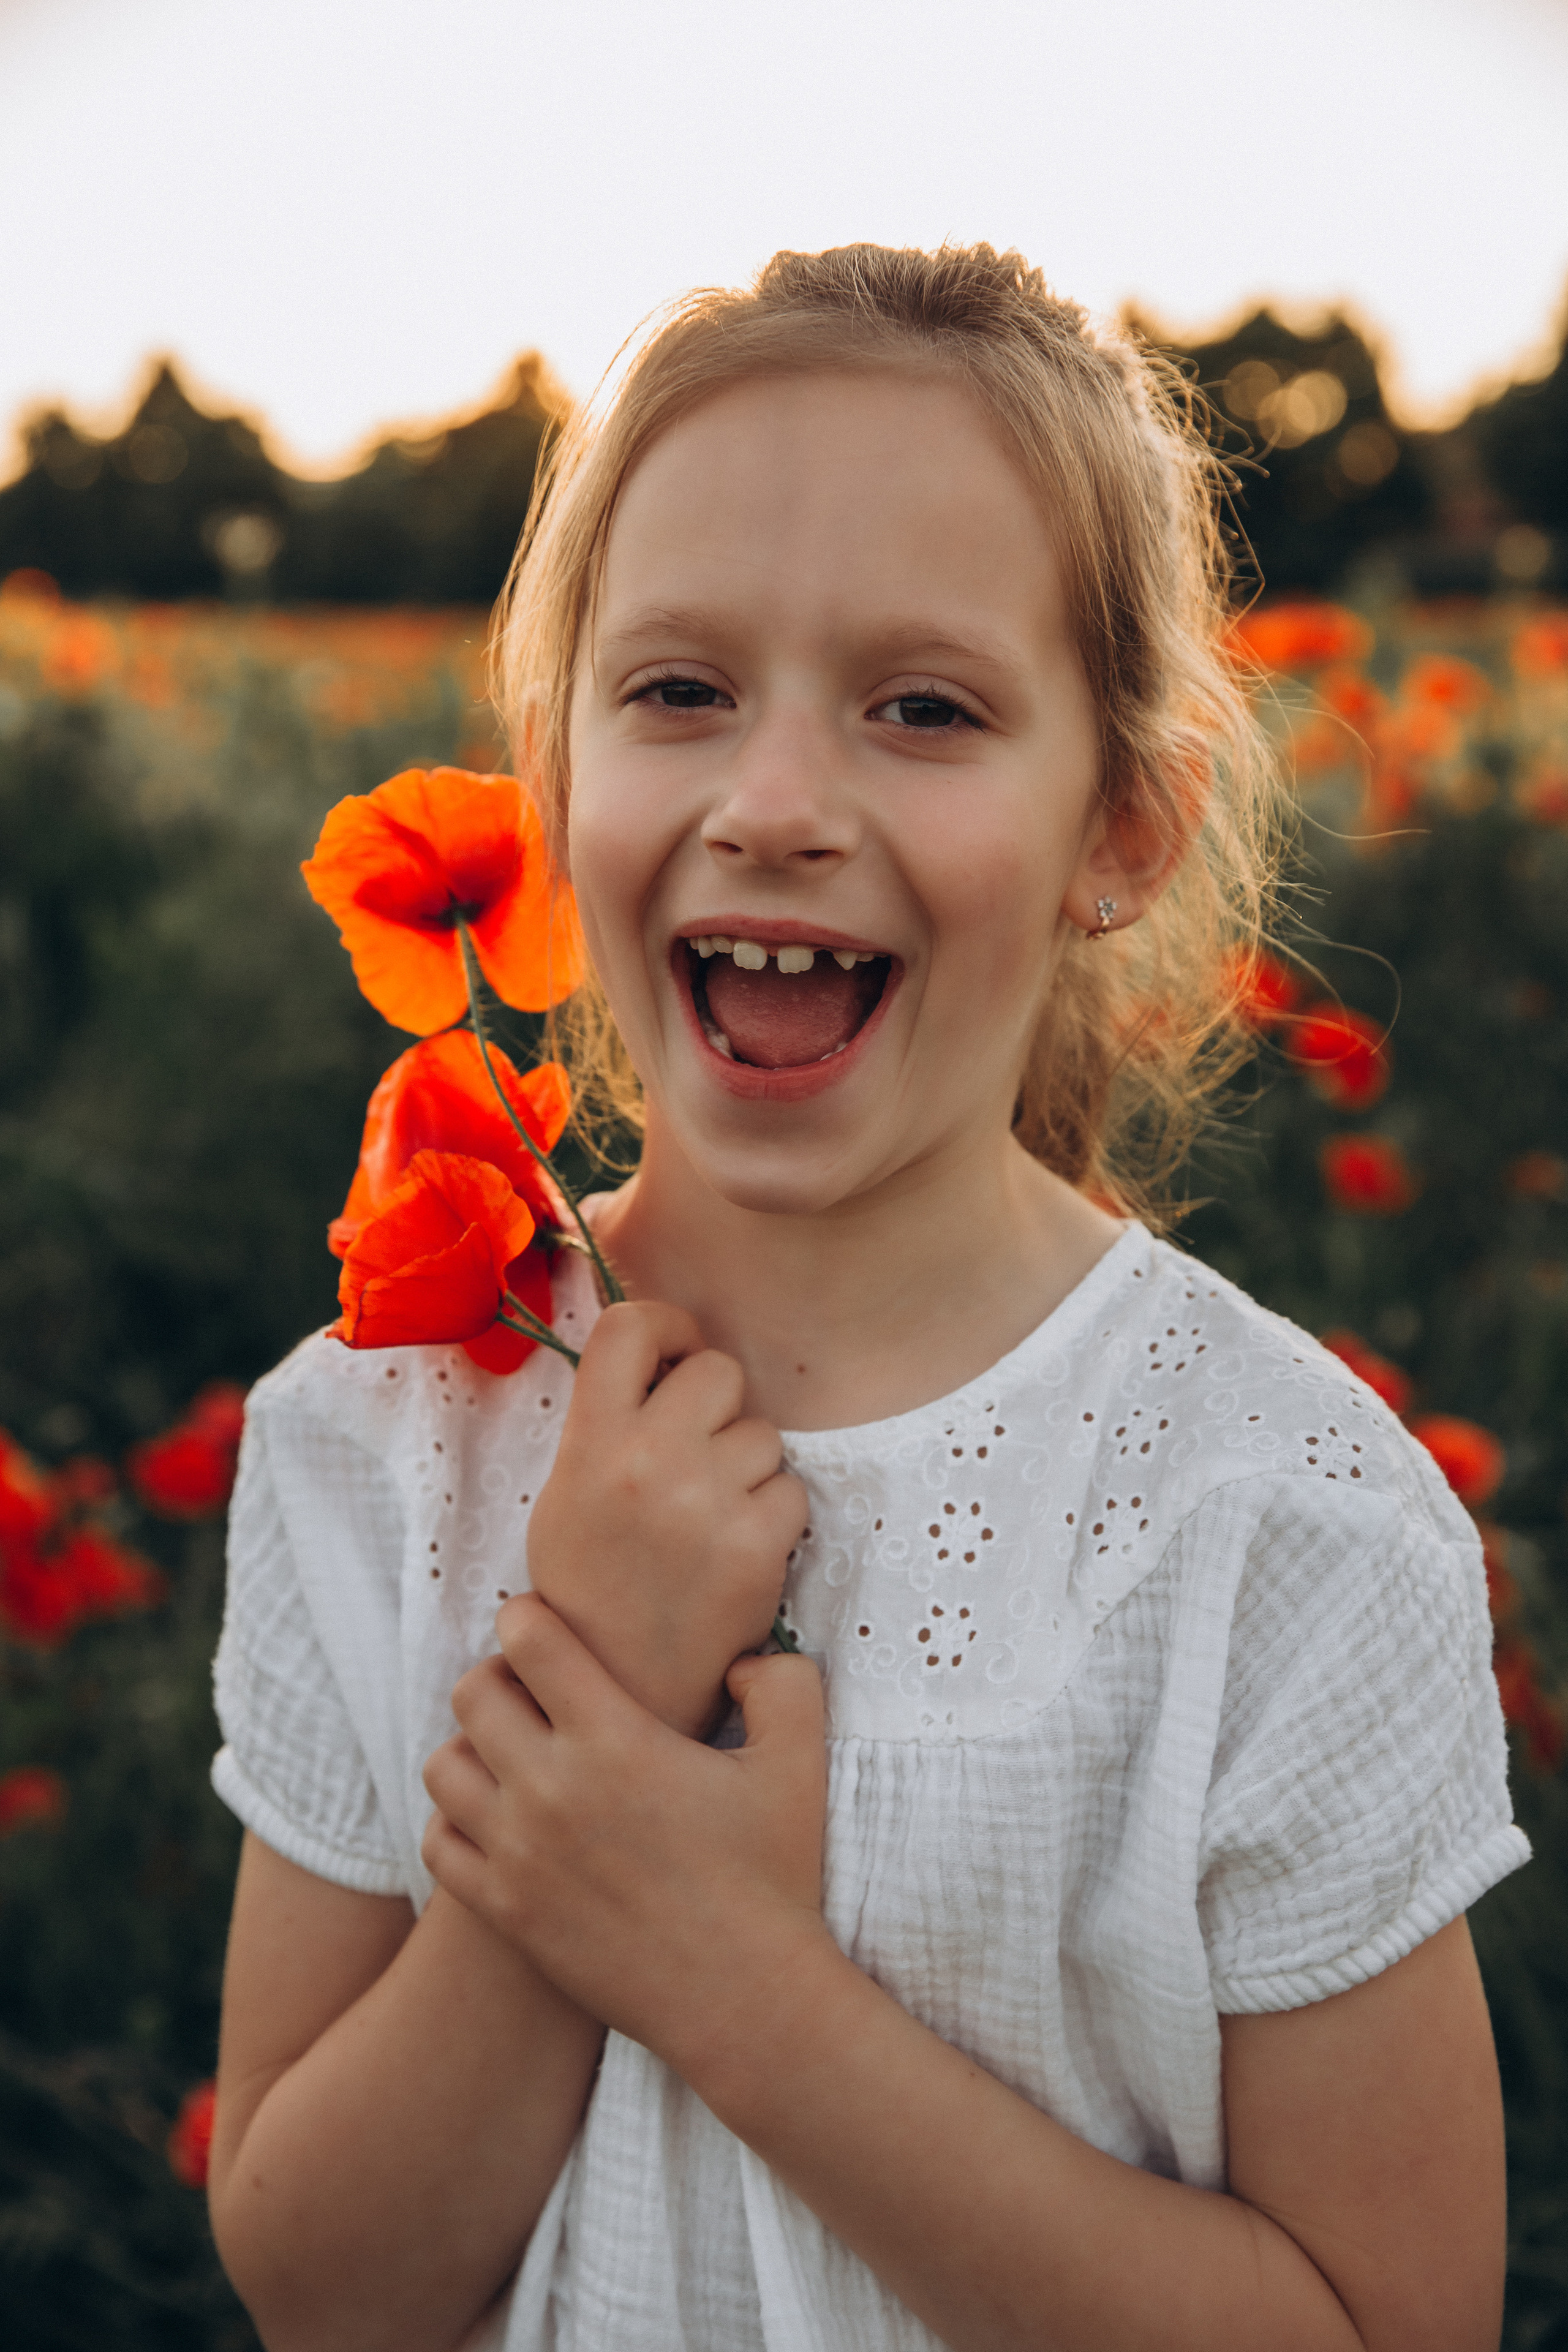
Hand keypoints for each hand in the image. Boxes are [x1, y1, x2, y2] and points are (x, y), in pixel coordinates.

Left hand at [422, 1596, 831, 2073]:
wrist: (748, 2001)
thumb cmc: (777, 1876)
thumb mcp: (800, 1760)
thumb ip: (780, 1680)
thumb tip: (736, 1659)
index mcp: (614, 1737)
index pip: (526, 1639)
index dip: (531, 1618)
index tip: (550, 1629)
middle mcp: (552, 1789)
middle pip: (472, 1694)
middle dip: (499, 1678)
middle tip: (536, 1694)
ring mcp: (520, 1855)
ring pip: (441, 1766)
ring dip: (471, 1749)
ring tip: (515, 1759)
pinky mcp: (506, 1912)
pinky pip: (437, 1844)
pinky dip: (456, 1822)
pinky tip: (503, 1823)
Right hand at [524, 1299, 807, 1735]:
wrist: (619, 1687)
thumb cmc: (592, 1582)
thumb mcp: (568, 1490)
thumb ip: (609, 1419)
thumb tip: (667, 1354)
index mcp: (591, 1442)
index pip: (630, 1327)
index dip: (666, 1327)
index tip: (676, 1355)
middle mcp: (648, 1460)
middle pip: (718, 1371)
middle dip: (718, 1405)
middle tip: (698, 1454)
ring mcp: (706, 1501)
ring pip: (763, 1434)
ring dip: (748, 1467)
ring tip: (709, 1518)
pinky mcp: (756, 1545)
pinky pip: (790, 1488)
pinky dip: (773, 1516)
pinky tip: (736, 1551)